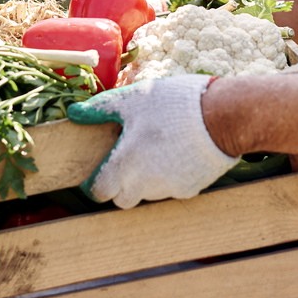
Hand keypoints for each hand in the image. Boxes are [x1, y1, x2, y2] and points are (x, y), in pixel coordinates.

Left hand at [66, 75, 239, 208]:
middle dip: (118, 184)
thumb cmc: (172, 106)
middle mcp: (143, 186)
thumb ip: (99, 109)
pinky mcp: (190, 190)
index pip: (98, 192)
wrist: (223, 117)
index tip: (97, 169)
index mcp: (124, 166)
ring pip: (146, 194)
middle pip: (121, 198)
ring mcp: (168, 191)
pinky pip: (170, 189)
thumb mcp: (131, 99)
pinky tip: (175, 152)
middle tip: (125, 157)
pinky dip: (168, 176)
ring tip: (153, 149)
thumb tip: (73, 113)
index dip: (94, 183)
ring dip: (144, 180)